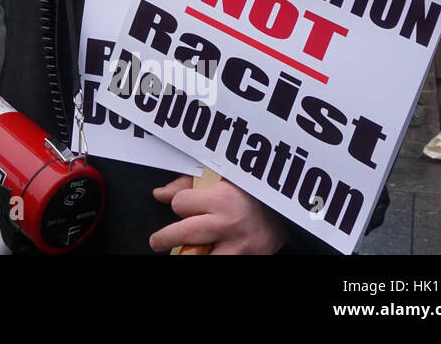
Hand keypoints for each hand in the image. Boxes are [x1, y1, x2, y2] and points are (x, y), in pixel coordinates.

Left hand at [149, 175, 287, 254]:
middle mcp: (228, 224)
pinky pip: (221, 261)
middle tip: (157, 241)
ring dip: (189, 255)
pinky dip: (212, 256)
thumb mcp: (219, 178)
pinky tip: (209, 251)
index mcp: (221, 199)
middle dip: (164, 238)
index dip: (179, 204)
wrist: (283, 212)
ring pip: (201, 258)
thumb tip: (160, 194)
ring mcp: (238, 246)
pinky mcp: (246, 258)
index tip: (183, 206)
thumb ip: (187, 184)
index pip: (180, 204)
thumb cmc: (248, 191)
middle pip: (184, 234)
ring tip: (183, 252)